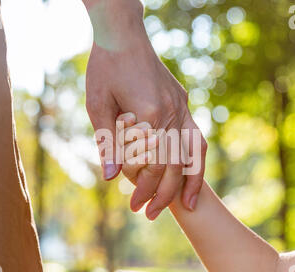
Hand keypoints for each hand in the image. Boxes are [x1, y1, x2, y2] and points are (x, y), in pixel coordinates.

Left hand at [83, 0, 206, 218]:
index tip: (133, 205)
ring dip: (189, 182)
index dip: (142, 188)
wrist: (123, 35)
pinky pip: (196, 136)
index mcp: (149, 114)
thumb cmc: (105, 67)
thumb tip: (111, 178)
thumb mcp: (98, 104)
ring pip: (192, 153)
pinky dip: (196, 158)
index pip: (150, 164)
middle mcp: (172, 112)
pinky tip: (193, 174)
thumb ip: (107, 142)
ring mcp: (182, 106)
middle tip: (150, 214)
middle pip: (173, 164)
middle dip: (162, 193)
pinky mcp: (183, 102)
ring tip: (188, 206)